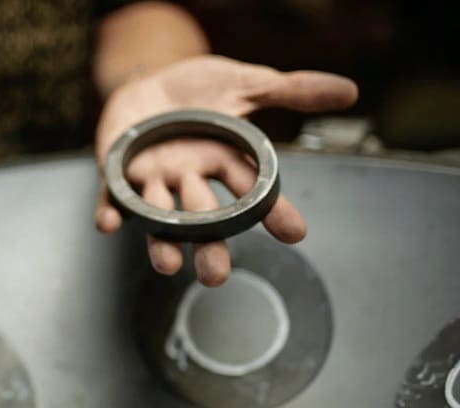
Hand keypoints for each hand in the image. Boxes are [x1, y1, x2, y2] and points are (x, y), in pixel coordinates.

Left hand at [95, 55, 357, 285]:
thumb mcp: (244, 84)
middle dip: (209, 249)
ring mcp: (153, 181)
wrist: (147, 79)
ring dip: (161, 243)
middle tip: (216, 277)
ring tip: (167, 264)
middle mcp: (190, 181)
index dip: (273, 213)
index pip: (253, 194)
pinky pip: (111, 199)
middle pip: (203, 221)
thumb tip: (349, 91)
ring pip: (158, 219)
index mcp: (224, 164)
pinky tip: (110, 224)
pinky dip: (110, 213)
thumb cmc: (196, 89)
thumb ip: (291, 90)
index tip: (295, 232)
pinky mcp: (117, 173)